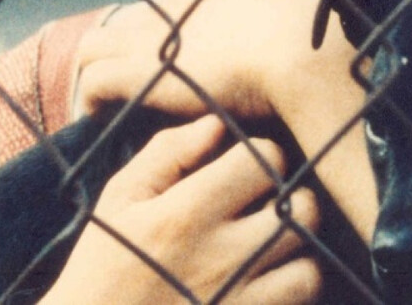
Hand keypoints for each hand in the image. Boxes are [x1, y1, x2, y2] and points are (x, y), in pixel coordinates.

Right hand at [41, 115, 321, 304]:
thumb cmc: (103, 266)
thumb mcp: (119, 200)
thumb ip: (167, 154)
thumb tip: (215, 124)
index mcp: (184, 215)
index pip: (261, 161)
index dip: (259, 154)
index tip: (244, 165)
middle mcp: (219, 257)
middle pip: (299, 208)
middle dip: (289, 196)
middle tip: (268, 201)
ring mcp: (239, 300)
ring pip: (308, 262)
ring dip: (296, 249)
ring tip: (270, 244)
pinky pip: (299, 302)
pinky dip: (292, 287)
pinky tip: (266, 279)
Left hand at [75, 0, 378, 242]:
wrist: (307, 55)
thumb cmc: (323, 48)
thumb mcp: (314, 32)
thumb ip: (304, 41)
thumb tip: (329, 64)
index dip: (177, 26)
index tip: (181, 55)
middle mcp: (178, 2)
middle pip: (137, 16)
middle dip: (132, 46)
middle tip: (142, 84)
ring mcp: (153, 33)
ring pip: (99, 44)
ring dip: (101, 72)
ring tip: (109, 107)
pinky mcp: (139, 67)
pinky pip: (94, 80)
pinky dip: (93, 100)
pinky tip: (101, 122)